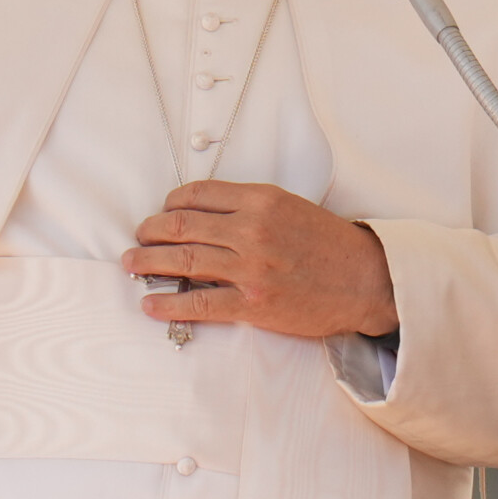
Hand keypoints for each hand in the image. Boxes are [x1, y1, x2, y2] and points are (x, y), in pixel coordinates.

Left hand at [125, 182, 398, 339]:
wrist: (365, 280)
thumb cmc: (329, 244)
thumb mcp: (291, 209)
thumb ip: (251, 209)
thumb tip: (205, 217)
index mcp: (261, 200)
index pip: (198, 195)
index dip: (171, 203)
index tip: (162, 213)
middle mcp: (252, 230)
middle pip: (182, 226)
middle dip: (151, 232)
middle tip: (137, 238)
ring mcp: (252, 268)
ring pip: (184, 262)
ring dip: (149, 263)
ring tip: (132, 264)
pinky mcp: (254, 304)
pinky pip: (200, 303)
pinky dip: (169, 303)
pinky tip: (150, 304)